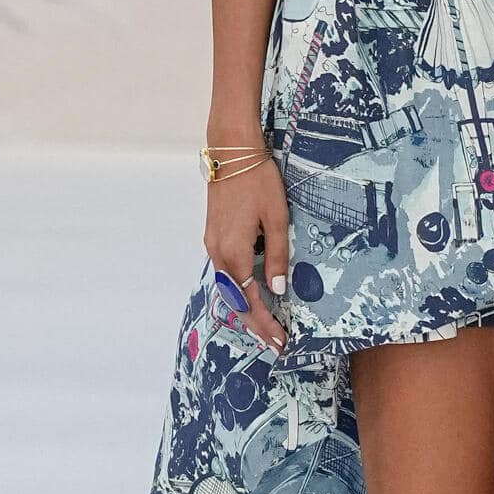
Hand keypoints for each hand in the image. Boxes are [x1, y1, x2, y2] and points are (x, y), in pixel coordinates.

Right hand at [203, 156, 289, 352]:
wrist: (231, 151)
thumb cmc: (258, 181)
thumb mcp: (277, 219)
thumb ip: (277, 256)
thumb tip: (277, 290)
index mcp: (234, 253)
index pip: (250, 300)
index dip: (266, 324)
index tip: (280, 341)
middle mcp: (218, 253)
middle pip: (234, 300)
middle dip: (255, 323)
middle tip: (275, 341)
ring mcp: (213, 244)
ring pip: (228, 288)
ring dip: (246, 308)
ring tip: (267, 324)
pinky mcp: (213, 235)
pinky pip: (225, 272)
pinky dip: (238, 289)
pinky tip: (252, 293)